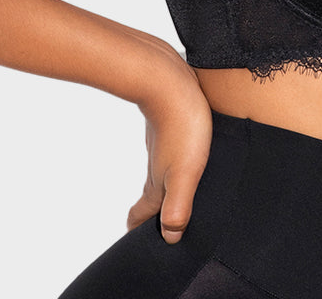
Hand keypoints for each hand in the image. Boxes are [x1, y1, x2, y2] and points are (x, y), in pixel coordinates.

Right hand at [127, 50, 212, 243]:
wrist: (170, 80)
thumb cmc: (181, 126)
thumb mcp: (185, 173)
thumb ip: (178, 206)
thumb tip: (171, 237)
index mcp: (157, 182)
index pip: (142, 213)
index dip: (139, 228)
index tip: (136, 240)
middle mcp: (156, 164)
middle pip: (151, 195)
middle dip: (152, 212)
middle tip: (152, 223)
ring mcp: (161, 143)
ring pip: (159, 171)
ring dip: (162, 187)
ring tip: (170, 195)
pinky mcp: (170, 124)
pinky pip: (169, 151)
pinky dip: (172, 163)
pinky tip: (184, 156)